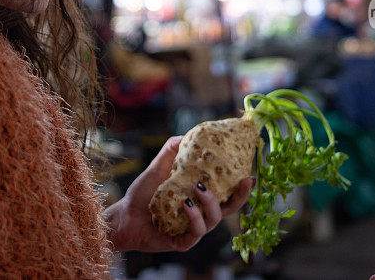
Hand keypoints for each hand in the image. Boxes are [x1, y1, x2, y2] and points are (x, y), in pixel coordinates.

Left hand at [104, 135, 254, 252]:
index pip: (227, 193)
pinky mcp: (182, 242)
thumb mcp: (159, 167)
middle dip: (241, 197)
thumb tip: (188, 133)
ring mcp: (193, 229)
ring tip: (198, 187)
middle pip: (230, 209)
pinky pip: (196, 232)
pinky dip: (194, 217)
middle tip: (245, 180)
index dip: (242, 187)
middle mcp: (201, 214)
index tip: (251, 174)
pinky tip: (186, 204)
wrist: (123, 215)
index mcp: (200, 199)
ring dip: (211, 203)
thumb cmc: (143, 193)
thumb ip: (173, 150)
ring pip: (215, 220)